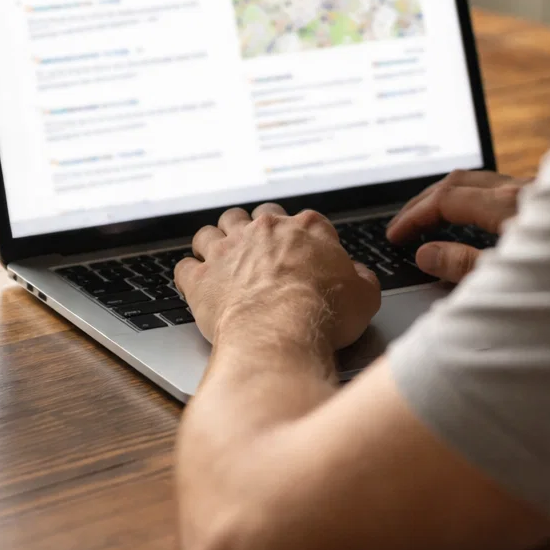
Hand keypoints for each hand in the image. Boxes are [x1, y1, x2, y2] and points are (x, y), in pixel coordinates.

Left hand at [176, 203, 380, 350]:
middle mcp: (262, 230)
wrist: (280, 332)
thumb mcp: (364, 296)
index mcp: (305, 228)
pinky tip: (195, 282)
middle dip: (252, 231)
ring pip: (211, 232)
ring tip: (218, 258)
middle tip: (256, 251)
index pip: (302, 221)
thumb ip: (362, 280)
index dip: (302, 238)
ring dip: (214, 243)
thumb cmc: (322, 313)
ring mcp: (227, 251)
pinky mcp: (201, 279)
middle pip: (251, 217)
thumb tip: (360, 277)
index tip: (303, 254)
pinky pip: (185, 267)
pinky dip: (189, 274)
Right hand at [386, 170, 526, 282]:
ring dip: (448, 195)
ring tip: (428, 217)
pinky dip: (473, 197)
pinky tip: (472, 215)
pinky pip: (500, 187)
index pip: (446, 200)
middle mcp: (522, 189)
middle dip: (424, 201)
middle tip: (402, 223)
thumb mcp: (509, 278)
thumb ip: (464, 265)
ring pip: (480, 180)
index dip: (415, 216)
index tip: (396, 235)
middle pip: (459, 182)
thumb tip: (426, 255)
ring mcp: (538, 192)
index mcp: (507, 204)